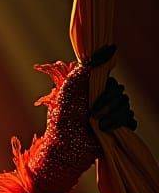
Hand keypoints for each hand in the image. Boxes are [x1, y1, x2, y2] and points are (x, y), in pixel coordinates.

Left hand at [29, 45, 134, 192]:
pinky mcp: (116, 131)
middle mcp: (102, 103)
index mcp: (92, 92)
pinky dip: (121, 124)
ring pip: (126, 107)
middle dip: (108, 102)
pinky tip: (107, 129)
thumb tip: (111, 47)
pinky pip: (130, 121)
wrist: (64, 145)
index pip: (111, 82)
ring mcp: (109, 117)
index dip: (106, 87)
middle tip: (92, 113)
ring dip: (112, 115)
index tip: (94, 95)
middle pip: (120, 93)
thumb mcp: (72, 84)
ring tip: (97, 124)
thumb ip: (90, 64)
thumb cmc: (63, 115)